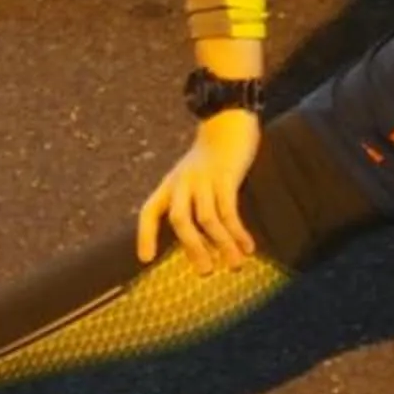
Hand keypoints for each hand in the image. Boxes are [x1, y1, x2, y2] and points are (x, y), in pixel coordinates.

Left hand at [136, 109, 262, 271]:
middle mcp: (183, 182)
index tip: (145, 258)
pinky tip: (248, 247)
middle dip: (191, 247)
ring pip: (207, 219)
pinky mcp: (226, 177)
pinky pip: (230, 210)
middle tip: (205, 272)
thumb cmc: (210, 158)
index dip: (145, 234)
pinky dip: (237, 232)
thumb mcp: (191, 177)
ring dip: (221, 245)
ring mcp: (204, 179)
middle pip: (179, 219)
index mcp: (170, 184)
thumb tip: (200, 245)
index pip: (149, 210)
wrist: (227, 121)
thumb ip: (190, 203)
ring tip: (233, 266)